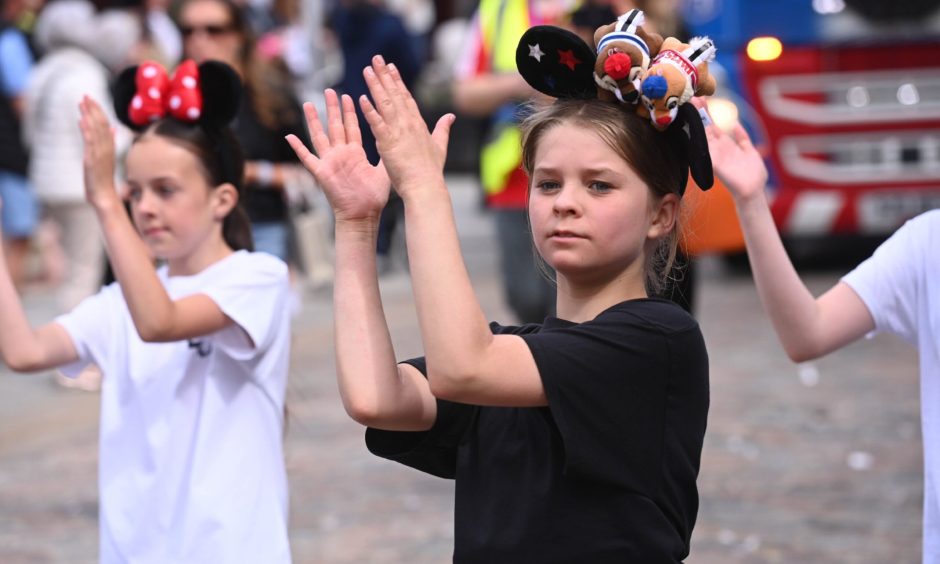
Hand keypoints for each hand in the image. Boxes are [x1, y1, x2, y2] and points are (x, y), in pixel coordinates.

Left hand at [78, 96, 119, 209]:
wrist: (104, 196)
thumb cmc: (103, 179)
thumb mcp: (106, 158)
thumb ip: (110, 142)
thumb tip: (113, 128)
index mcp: (109, 147)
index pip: (105, 124)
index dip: (98, 111)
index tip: (91, 99)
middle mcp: (106, 148)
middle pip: (101, 124)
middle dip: (93, 109)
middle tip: (86, 95)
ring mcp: (99, 154)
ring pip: (95, 131)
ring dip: (88, 116)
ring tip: (82, 103)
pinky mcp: (92, 161)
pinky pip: (90, 143)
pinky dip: (86, 131)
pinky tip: (82, 120)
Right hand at [286, 89, 389, 223]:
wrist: (363, 215)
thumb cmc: (374, 197)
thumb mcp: (383, 172)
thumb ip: (386, 156)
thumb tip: (398, 142)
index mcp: (356, 154)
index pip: (352, 128)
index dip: (350, 112)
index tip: (348, 96)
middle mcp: (341, 155)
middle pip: (336, 126)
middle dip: (333, 108)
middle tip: (329, 90)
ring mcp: (330, 162)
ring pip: (320, 136)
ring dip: (314, 121)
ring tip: (309, 104)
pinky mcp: (322, 173)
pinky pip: (307, 158)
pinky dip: (298, 148)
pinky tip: (290, 137)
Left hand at [359, 55, 454, 199]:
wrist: (425, 186)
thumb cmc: (430, 171)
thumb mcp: (439, 146)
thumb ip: (443, 129)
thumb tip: (451, 116)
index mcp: (418, 124)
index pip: (406, 98)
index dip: (397, 81)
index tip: (391, 67)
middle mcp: (409, 123)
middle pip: (394, 94)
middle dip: (385, 75)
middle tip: (376, 59)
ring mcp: (398, 131)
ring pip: (385, 103)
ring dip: (375, 85)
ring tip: (367, 70)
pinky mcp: (388, 142)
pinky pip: (376, 123)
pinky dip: (369, 110)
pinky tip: (361, 97)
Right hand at [699, 103, 768, 203]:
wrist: (754, 191)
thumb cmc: (753, 174)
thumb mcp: (749, 150)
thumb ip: (742, 138)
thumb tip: (736, 124)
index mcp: (726, 144)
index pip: (713, 125)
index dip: (706, 113)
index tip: (701, 99)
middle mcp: (718, 149)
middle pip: (706, 127)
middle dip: (700, 113)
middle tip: (693, 98)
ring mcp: (716, 156)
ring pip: (705, 136)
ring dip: (698, 123)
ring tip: (692, 109)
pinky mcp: (716, 165)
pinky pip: (707, 151)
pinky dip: (701, 142)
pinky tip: (696, 129)